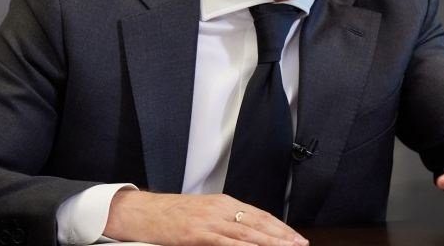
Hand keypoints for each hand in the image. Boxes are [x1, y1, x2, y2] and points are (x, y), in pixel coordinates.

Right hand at [104, 190, 308, 245]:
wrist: (144, 212)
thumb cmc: (172, 214)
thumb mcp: (204, 211)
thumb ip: (226, 220)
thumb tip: (249, 232)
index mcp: (225, 202)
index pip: (260, 215)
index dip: (280, 227)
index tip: (295, 237)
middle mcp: (221, 209)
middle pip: (258, 223)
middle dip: (282, 236)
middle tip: (299, 244)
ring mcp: (210, 221)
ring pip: (247, 233)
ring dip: (269, 243)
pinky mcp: (197, 234)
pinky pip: (226, 243)